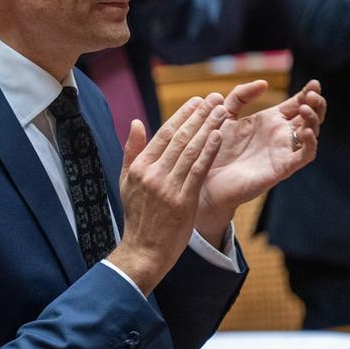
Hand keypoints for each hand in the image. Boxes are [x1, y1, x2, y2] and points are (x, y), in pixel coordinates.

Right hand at [107, 95, 227, 294]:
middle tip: (214, 98)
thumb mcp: (127, 182)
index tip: (196, 101)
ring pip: (191, 150)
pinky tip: (220, 135)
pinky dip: (209, 150)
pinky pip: (198, 170)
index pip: (164, 134)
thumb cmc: (138, 217)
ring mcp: (168, 187)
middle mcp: (153, 174)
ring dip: (208, 128)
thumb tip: (137, 122)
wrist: (144, 250)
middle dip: (199, 115)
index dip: (182, 115)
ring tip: (222, 111)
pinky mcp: (182, 200)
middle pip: (180, 138)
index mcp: (140, 168)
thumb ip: (132, 151)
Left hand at [194, 80, 324, 245]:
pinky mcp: (282, 168)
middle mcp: (280, 135)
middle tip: (313, 95)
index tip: (313, 83)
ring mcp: (282, 151)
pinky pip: (304, 155)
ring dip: (313, 120)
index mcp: (270, 121)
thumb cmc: (213, 148)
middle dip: (316, 104)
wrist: (204, 177)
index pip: (297, 103)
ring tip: (305, 108)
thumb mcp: (224, 114)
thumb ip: (240, 96)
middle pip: (309, 117)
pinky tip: (304, 131)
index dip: (308, 93)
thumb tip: (264, 83)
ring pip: (311, 134)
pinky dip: (310, 143)